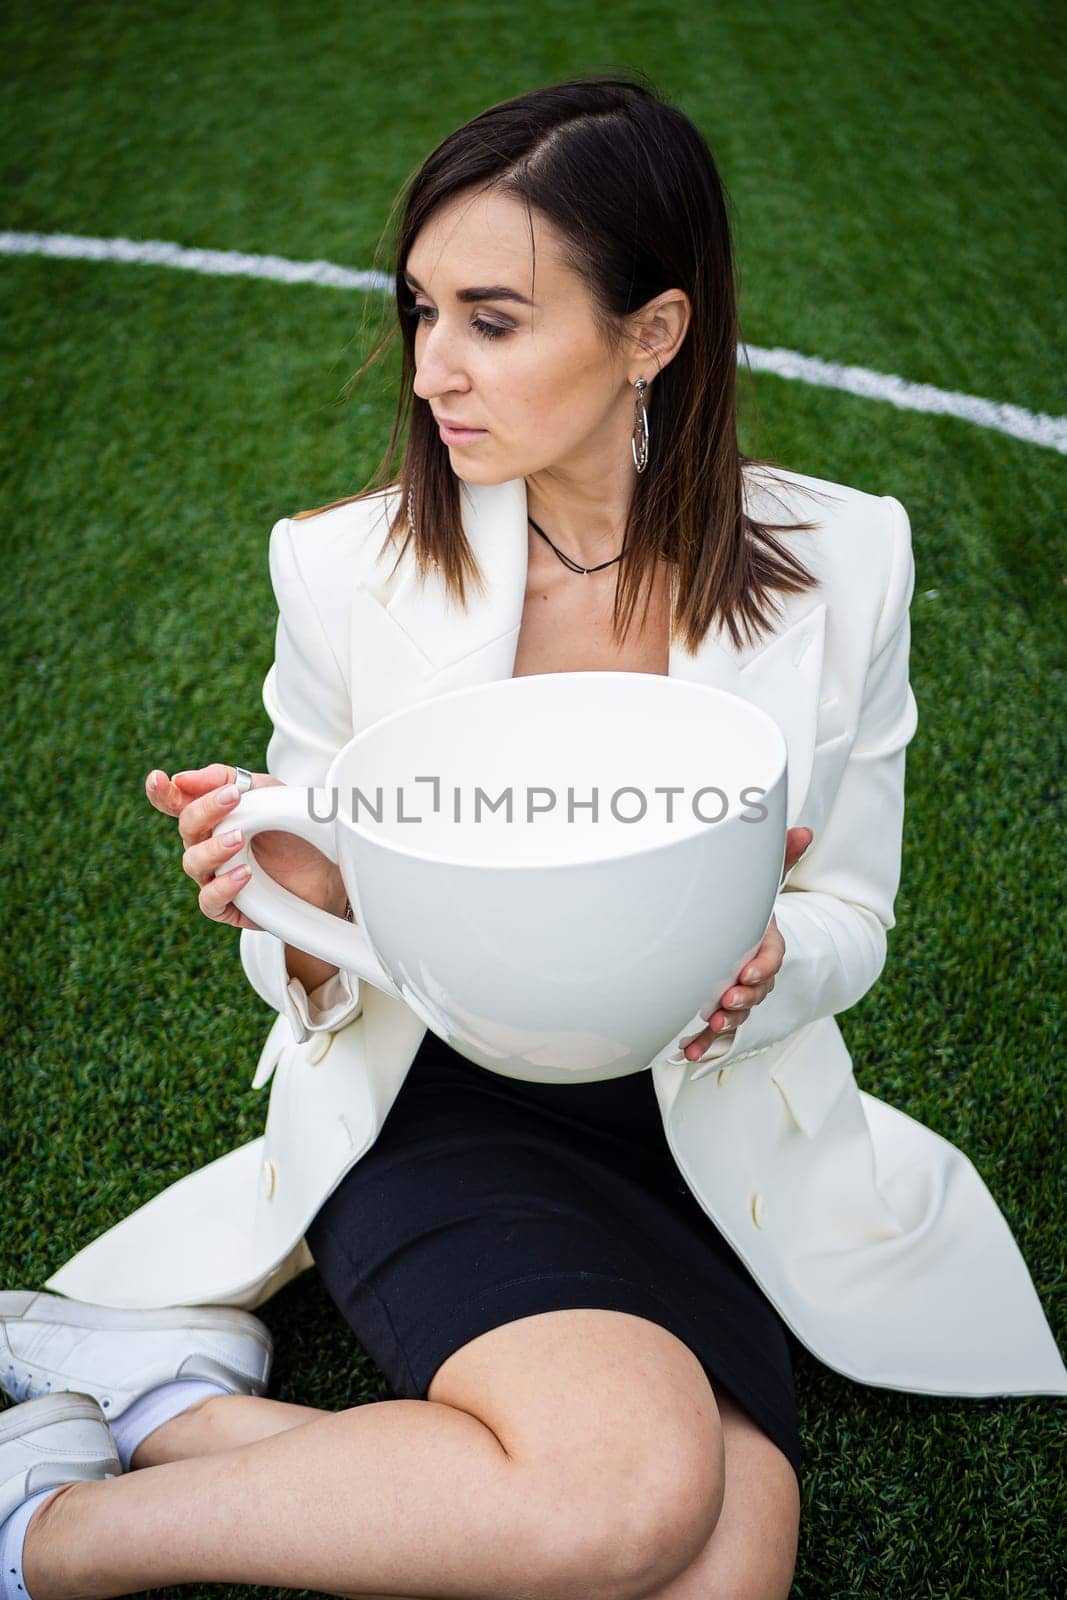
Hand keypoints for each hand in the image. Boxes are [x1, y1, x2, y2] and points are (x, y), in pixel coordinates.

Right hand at [145, 763, 344, 932]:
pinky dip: (223, 886)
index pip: (177, 803)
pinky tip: (245, 874)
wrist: (328, 869)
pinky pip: (210, 900)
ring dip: (214, 848)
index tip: (157, 778)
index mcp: (211, 817)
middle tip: (234, 799)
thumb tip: (183, 778)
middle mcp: (206, 847)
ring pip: (193, 863)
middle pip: (187, 828)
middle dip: (206, 810)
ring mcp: (214, 877)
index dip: (161, 793)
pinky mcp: (229, 907)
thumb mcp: (266, 792)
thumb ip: (226, 779)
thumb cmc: (293, 829)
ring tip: (240, 838)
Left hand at [682, 827, 813, 1060]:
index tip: (751, 971)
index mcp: (764, 942)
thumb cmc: (744, 908)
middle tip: (728, 999)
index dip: (764, 965)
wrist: (728, 935)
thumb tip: (804, 829)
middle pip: (757, 989)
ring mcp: (737, 992)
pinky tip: (689, 1052)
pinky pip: (715, 1029)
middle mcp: (753, 971)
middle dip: (745, 997)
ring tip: (713, 1023)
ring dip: (727, 1021)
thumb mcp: (761, 883)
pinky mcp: (718, 1009)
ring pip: (738, 1012)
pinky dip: (704, 1042)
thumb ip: (780, 859)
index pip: (772, 956)